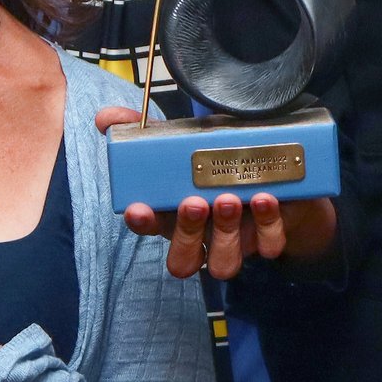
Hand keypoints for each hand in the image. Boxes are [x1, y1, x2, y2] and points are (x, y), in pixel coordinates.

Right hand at [96, 104, 334, 280]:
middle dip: (187, 234)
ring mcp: (235, 240)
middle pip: (183, 259)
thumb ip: (142, 127)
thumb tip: (106, 117)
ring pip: (223, 264)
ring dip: (225, 237)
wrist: (275, 163)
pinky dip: (267, 227)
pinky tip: (266, 199)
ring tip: (230, 200)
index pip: (148, 225)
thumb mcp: (181, 136)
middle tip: (195, 203)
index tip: (139, 208)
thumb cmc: (217, 153)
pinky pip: (267, 246)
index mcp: (173, 212)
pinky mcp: (267, 236)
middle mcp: (201, 234)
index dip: (142, 222)